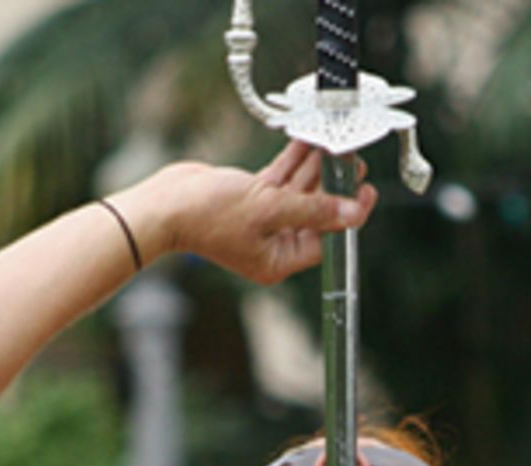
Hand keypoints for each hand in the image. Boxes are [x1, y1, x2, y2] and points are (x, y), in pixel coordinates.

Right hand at [123, 142, 380, 285]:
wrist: (164, 205)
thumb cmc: (208, 216)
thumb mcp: (269, 210)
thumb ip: (313, 210)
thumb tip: (352, 213)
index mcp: (278, 259)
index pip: (324, 239)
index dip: (347, 215)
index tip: (366, 193)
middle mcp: (273, 241)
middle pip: (315, 212)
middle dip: (333, 185)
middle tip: (354, 162)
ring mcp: (262, 218)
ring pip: (299, 191)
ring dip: (315, 168)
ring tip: (336, 145)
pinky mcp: (251, 197)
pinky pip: (281, 178)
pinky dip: (294, 161)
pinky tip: (308, 141)